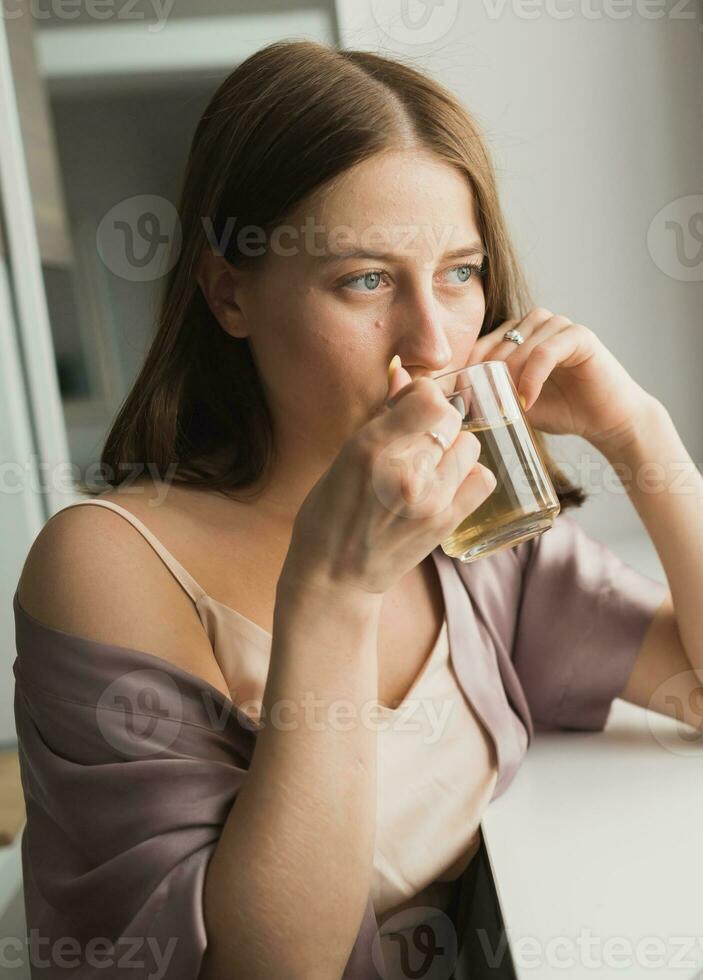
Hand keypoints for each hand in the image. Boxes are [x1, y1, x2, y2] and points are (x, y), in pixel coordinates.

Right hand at [283, 363, 496, 595]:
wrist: (334, 576)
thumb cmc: (330, 512)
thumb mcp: (345, 456)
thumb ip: (382, 417)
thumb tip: (405, 375)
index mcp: (371, 448)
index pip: (429, 397)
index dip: (424, 395)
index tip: (412, 407)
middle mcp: (405, 471)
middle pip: (450, 418)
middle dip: (436, 421)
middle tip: (418, 440)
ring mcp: (430, 500)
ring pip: (469, 445)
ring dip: (453, 449)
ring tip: (430, 465)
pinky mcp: (446, 523)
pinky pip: (482, 479)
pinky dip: (469, 476)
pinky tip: (448, 483)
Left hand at [465, 307, 657, 454]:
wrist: (606, 421)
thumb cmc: (563, 410)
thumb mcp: (517, 403)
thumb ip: (494, 395)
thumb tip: (457, 404)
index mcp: (520, 334)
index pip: (483, 343)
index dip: (469, 368)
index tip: (460, 396)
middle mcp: (538, 324)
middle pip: (498, 342)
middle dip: (488, 375)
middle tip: (484, 404)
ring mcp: (559, 326)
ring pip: (520, 344)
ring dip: (509, 375)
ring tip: (509, 404)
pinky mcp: (580, 336)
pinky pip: (545, 351)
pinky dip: (532, 377)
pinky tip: (527, 400)